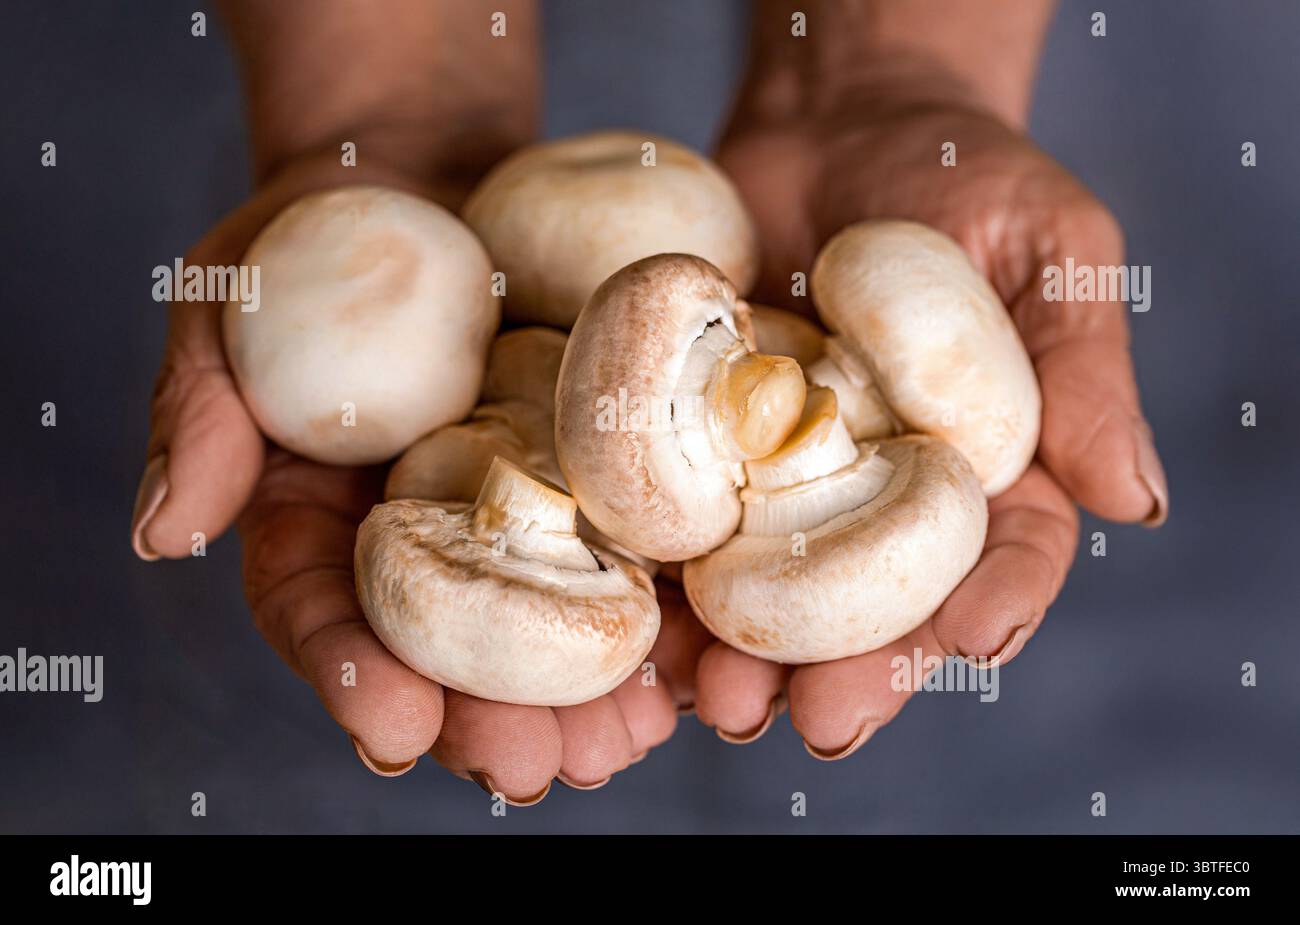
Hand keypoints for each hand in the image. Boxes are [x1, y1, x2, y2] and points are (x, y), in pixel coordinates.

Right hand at [130, 149, 698, 799]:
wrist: (431, 179)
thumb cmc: (309, 237)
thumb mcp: (226, 300)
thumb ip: (200, 412)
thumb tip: (164, 533)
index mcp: (321, 513)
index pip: (323, 607)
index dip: (351, 672)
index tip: (394, 728)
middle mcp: (422, 532)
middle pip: (449, 644)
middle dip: (485, 717)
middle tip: (527, 770)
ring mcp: (517, 508)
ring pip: (547, 622)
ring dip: (585, 696)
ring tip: (620, 742)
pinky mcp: (598, 471)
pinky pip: (632, 547)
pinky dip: (660, 608)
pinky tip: (691, 657)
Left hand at [693, 74, 1167, 755]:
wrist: (838, 123)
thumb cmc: (968, 178)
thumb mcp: (1049, 251)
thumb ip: (1082, 371)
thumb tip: (1138, 500)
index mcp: (989, 471)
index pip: (1005, 557)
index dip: (990, 606)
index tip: (968, 644)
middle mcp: (883, 497)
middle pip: (875, 607)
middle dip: (853, 670)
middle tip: (821, 718)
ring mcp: (785, 481)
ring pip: (769, 593)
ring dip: (746, 657)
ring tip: (720, 696)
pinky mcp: (701, 447)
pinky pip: (678, 523)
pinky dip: (660, 579)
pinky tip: (644, 625)